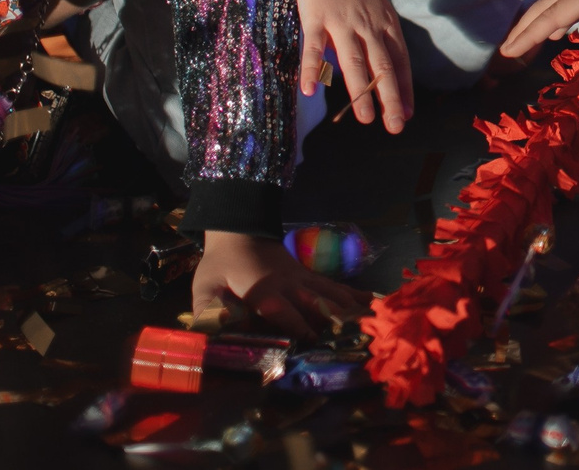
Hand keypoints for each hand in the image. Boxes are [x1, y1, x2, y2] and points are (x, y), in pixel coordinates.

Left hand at [193, 231, 368, 338]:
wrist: (239, 230)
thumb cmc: (222, 265)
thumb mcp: (206, 287)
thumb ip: (207, 312)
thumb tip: (205, 339)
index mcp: (265, 291)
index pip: (285, 312)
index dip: (298, 329)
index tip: (311, 348)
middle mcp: (290, 286)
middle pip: (317, 305)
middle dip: (333, 325)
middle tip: (354, 345)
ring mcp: (304, 279)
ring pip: (332, 295)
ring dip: (350, 312)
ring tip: (371, 327)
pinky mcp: (311, 276)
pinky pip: (335, 286)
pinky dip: (354, 295)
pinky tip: (373, 302)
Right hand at [293, 0, 410, 131]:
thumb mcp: (377, 5)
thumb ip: (378, 34)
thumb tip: (378, 65)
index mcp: (385, 23)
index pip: (399, 61)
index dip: (403, 88)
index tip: (407, 113)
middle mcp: (369, 25)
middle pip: (382, 66)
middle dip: (390, 98)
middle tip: (395, 126)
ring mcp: (343, 21)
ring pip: (354, 62)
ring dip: (361, 92)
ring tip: (365, 119)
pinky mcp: (317, 17)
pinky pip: (314, 48)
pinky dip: (313, 69)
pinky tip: (311, 91)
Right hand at [499, 0, 578, 65]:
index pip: (551, 16)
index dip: (529, 35)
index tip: (508, 52)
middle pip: (546, 6)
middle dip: (525, 28)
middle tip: (506, 49)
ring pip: (556, 2)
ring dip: (538, 21)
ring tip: (523, 39)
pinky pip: (569, 0)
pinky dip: (556, 15)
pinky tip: (559, 28)